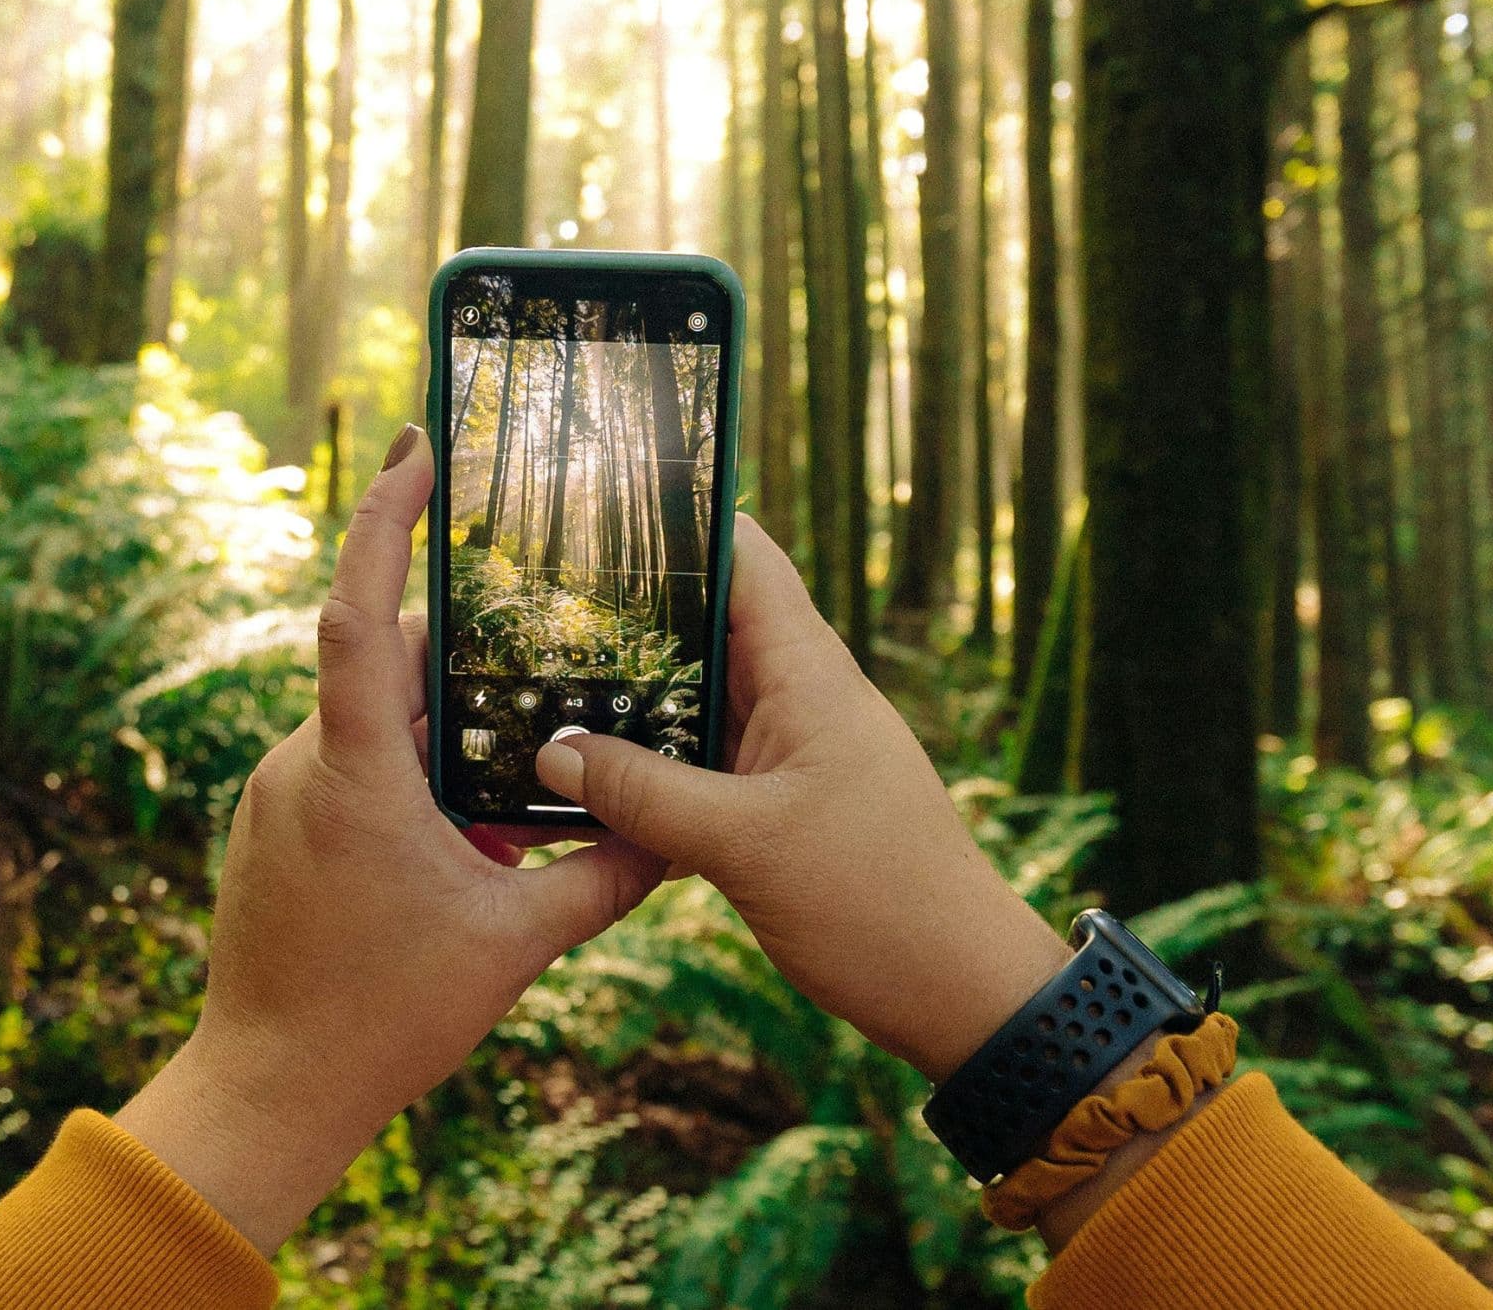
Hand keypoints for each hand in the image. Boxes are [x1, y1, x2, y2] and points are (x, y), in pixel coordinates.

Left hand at [116, 425, 665, 1255]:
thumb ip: (602, 877)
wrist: (268, 1091)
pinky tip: (461, 838)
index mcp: (355, 772)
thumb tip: (676, 834)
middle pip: (390, 666)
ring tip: (514, 789)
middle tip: (544, 666)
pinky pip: (348, 763)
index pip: (361, 612)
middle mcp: (303, 763)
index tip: (418, 447)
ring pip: (371, 720)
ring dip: (443, 736)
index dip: (385, 519)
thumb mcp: (515, 945)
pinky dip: (408, 775)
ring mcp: (278, 792)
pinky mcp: (273, 824)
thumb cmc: (381, 1018)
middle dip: (469, 667)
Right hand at [532, 514, 1069, 1082]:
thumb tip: (552, 749)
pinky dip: (649, 766)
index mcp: (810, 676)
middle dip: (627, 613)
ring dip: (631, 697)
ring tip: (534, 678)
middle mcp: (801, 698)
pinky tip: (584, 778)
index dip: (680, 518)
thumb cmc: (879, 905)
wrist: (963, 996)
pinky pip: (701, 764)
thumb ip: (644, 794)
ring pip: (696, 700)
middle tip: (530, 597)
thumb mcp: (746, 847)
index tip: (598, 496)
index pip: (744, 558)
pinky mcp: (779, 805)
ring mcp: (790, 752)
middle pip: (705, 626)